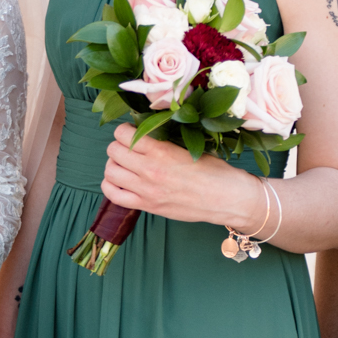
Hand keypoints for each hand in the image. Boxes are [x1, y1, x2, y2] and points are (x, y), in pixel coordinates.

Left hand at [101, 124, 266, 232]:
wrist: (227, 199)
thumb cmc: (214, 172)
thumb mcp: (190, 148)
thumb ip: (163, 143)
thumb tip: (143, 134)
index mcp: (161, 151)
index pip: (123, 134)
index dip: (124, 131)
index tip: (132, 133)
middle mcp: (150, 169)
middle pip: (113, 151)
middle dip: (118, 146)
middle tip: (128, 148)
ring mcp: (146, 190)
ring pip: (110, 172)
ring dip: (114, 165)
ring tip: (124, 164)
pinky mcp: (147, 206)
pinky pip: (113, 195)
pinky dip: (111, 186)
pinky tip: (120, 181)